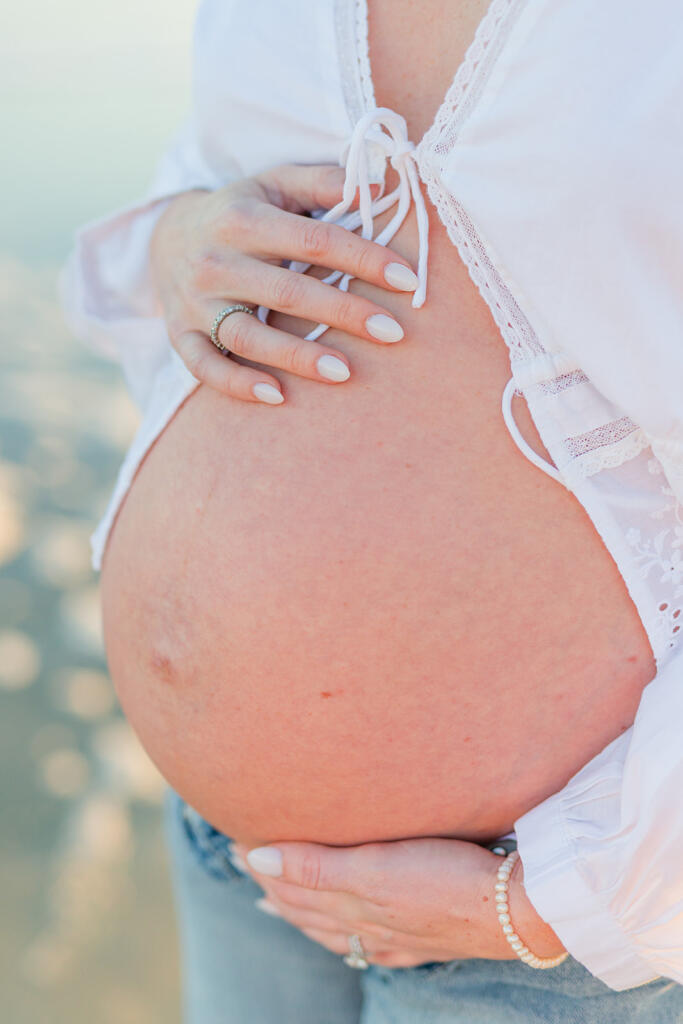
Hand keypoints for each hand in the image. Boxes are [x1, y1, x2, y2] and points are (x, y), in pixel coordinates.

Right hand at [149, 164, 418, 403]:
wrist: (165, 237)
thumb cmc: (238, 213)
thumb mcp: (273, 185)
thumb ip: (320, 183)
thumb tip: (375, 184)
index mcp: (242, 218)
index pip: (314, 240)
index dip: (363, 259)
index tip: (408, 280)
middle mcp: (215, 261)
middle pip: (288, 291)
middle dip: (344, 313)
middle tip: (393, 332)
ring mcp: (195, 303)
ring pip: (248, 335)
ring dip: (297, 356)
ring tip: (345, 372)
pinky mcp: (179, 335)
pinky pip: (205, 366)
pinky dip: (237, 383)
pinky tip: (276, 396)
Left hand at [232, 837, 566, 967]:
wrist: (519, 911)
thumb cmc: (448, 880)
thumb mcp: (374, 869)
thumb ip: (315, 867)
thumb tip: (256, 860)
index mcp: (354, 907)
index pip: (294, 890)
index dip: (265, 869)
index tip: (240, 845)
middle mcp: (371, 927)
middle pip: (310, 910)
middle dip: (278, 889)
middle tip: (252, 868)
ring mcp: (400, 936)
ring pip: (339, 926)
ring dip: (307, 910)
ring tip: (283, 901)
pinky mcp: (427, 937)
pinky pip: (375, 942)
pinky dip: (351, 935)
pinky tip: (356, 938)